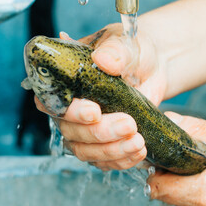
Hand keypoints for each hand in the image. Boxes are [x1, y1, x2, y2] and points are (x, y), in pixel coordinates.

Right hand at [34, 29, 165, 169]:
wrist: (153, 68)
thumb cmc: (133, 52)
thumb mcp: (127, 44)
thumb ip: (115, 50)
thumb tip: (104, 60)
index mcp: (67, 81)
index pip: (52, 102)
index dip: (70, 112)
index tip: (95, 112)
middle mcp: (72, 108)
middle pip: (70, 132)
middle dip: (100, 133)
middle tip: (129, 124)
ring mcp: (87, 129)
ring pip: (85, 151)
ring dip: (111, 151)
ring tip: (138, 142)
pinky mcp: (104, 143)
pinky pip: (104, 161)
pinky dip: (121, 160)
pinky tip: (139, 152)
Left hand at [148, 112, 205, 205]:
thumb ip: (194, 129)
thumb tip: (169, 119)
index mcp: (201, 194)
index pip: (156, 188)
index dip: (155, 172)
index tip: (162, 160)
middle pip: (170, 196)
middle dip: (173, 178)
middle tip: (187, 161)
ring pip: (186, 205)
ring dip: (189, 189)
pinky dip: (204, 199)